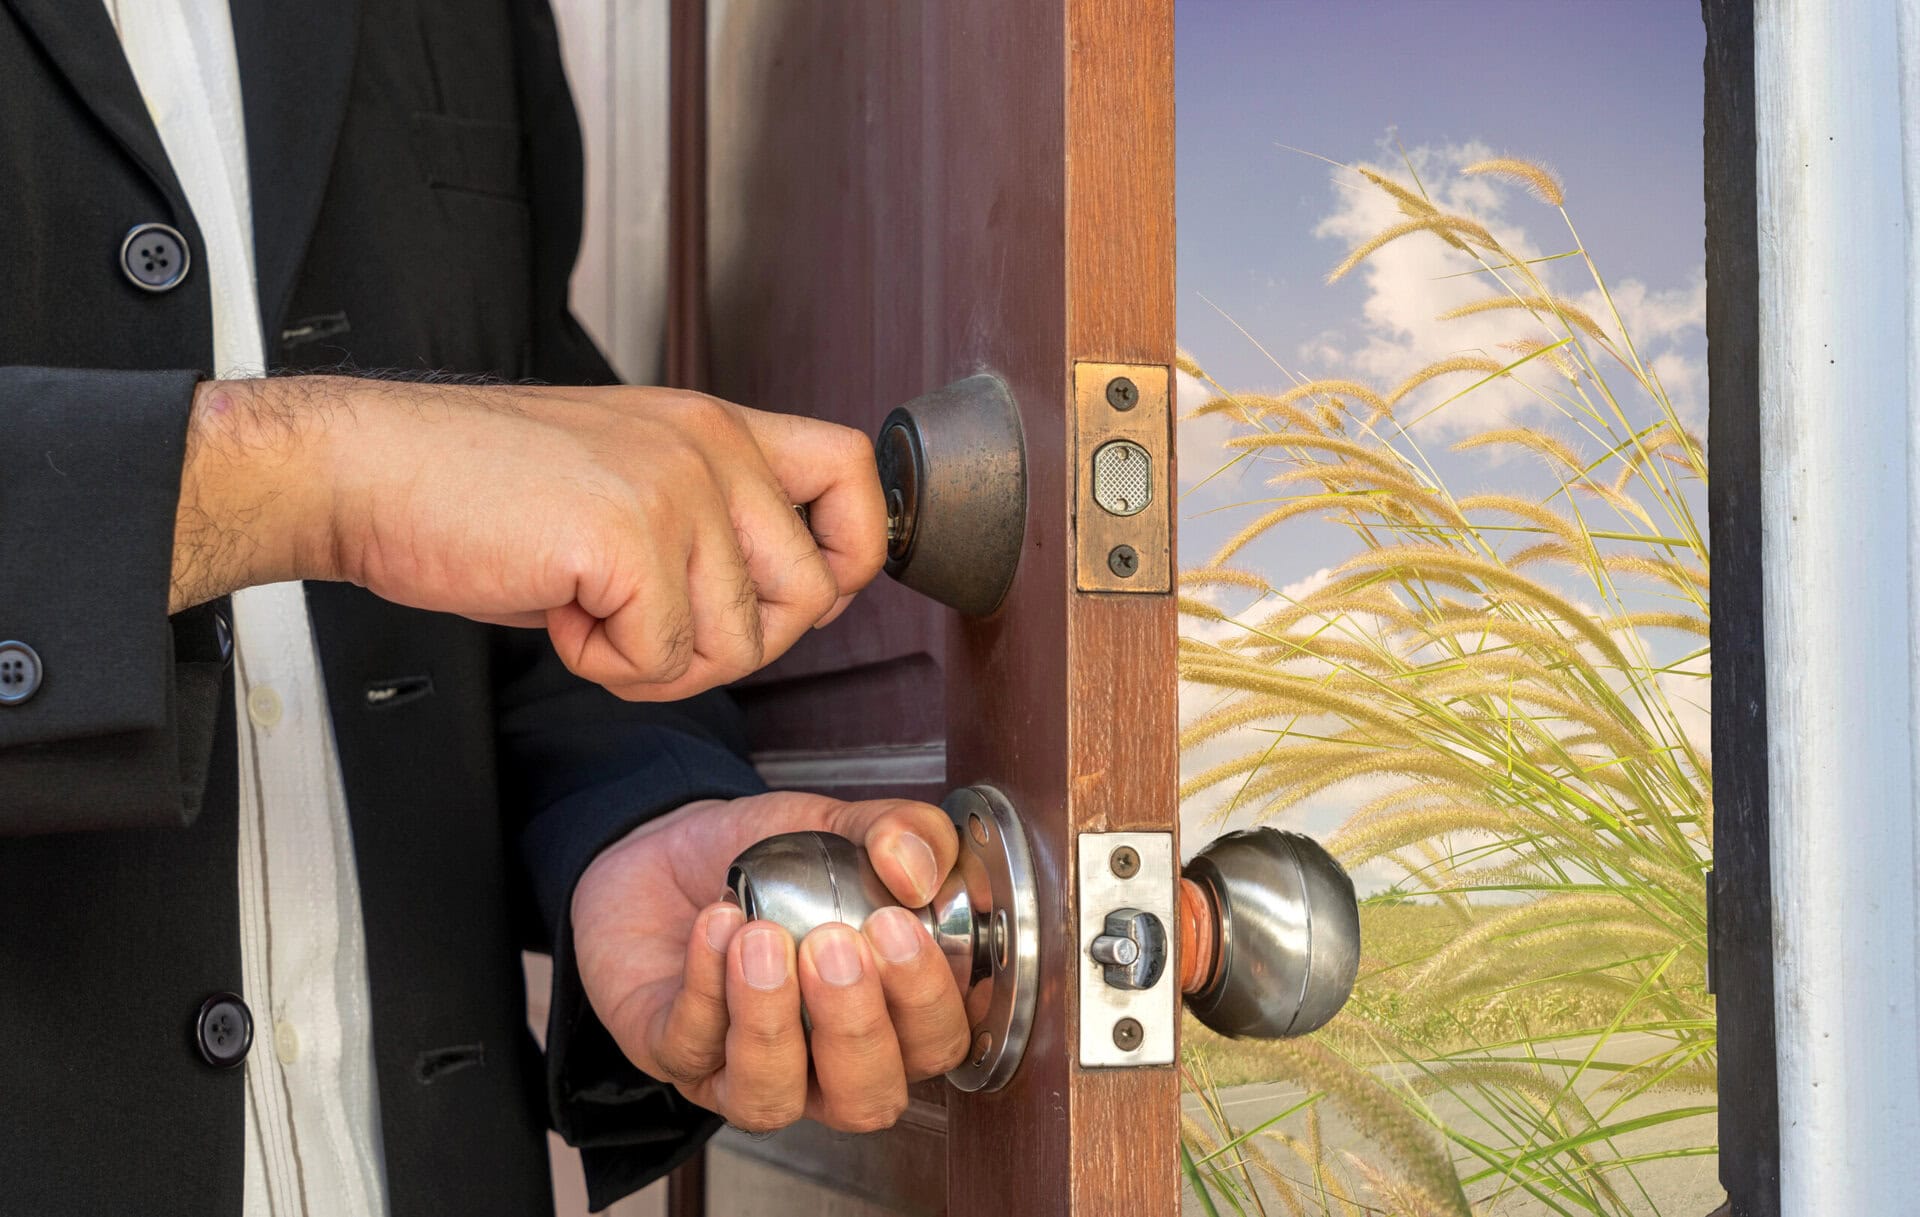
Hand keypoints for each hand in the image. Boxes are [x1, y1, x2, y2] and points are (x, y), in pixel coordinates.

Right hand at [170, 376, 884, 700]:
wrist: (369, 471)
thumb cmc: (477, 486)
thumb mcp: (625, 477)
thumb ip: (711, 521)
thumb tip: (781, 600)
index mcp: (715, 426)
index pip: (855, 476)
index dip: (847, 556)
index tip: (785, 596)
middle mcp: (710, 447)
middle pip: (808, 594)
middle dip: (733, 646)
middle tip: (651, 628)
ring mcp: (675, 488)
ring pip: (737, 642)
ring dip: (661, 662)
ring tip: (591, 614)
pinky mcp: (629, 537)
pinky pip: (663, 659)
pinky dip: (607, 668)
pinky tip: (560, 618)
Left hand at [570, 792, 971, 1132]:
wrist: (674, 848)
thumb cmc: (769, 861)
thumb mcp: (846, 827)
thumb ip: (904, 831)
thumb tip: (917, 869)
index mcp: (891, 1015)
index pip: (938, 1044)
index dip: (926, 1001)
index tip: (895, 925)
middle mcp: (827, 1061)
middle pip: (867, 1100)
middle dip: (855, 1026)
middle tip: (832, 942)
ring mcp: (749, 1068)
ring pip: (771, 1099)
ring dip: (770, 1022)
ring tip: (762, 938)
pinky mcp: (676, 1056)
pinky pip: (692, 1046)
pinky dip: (705, 985)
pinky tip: (717, 922)